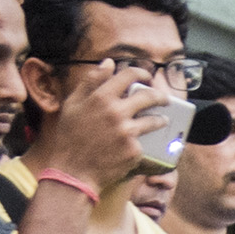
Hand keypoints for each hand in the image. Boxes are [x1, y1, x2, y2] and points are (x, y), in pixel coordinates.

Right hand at [31, 56, 168, 193]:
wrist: (73, 171)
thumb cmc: (70, 136)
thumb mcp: (73, 105)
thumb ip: (91, 82)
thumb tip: (108, 63)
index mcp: (100, 97)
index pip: (129, 75)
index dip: (142, 73)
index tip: (148, 77)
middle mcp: (116, 112)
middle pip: (149, 97)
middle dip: (160, 97)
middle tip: (164, 100)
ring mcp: (127, 132)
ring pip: (155, 121)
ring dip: (160, 120)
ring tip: (161, 121)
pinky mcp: (134, 150)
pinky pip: (144, 142)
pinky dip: (142, 142)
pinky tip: (133, 147)